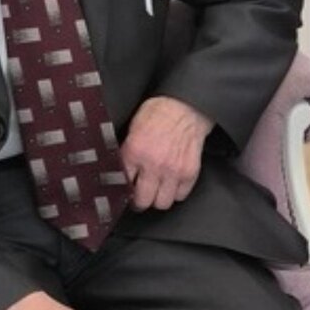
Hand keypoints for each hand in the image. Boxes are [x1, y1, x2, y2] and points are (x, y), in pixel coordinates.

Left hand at [119, 96, 213, 210]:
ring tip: (158, 190)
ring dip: (159, 198)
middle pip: (143, 201)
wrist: (186, 106)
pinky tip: (172, 183)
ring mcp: (173, 170)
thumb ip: (127, 152)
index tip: (125, 191)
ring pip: (162, 203)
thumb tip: (120, 170)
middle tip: (140, 196)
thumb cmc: (159, 112)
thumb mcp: (133, 128)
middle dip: (140, 201)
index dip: (123, 190)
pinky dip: (176, 192)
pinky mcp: (190, 172)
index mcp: (134, 152)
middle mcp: (153, 165)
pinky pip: (180, 196)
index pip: (123, 185)